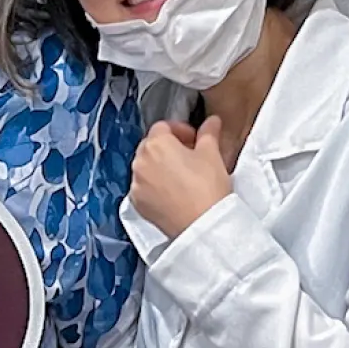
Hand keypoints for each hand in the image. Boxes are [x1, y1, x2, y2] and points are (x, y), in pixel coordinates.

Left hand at [129, 116, 232, 239]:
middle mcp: (140, 162)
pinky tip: (174, 192)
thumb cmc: (207, 189)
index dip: (180, 130)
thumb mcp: (212, 154)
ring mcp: (136, 184)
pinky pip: (143, 187)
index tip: (194, 138)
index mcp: (156, 144)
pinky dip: (155, 186)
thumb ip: (209, 133)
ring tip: (183, 176)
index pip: (163, 127)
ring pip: (146, 167)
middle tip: (190, 155)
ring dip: (160, 166)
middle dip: (169, 147)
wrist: (203, 225)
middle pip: (151, 146)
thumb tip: (211, 122)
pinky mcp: (138, 204)